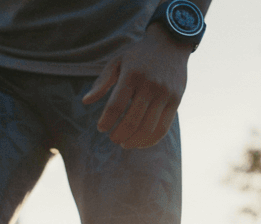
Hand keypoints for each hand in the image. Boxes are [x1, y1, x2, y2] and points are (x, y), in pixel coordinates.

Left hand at [82, 24, 190, 148]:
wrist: (170, 44)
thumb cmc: (138, 55)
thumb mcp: (117, 62)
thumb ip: (102, 82)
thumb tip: (85, 101)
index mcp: (132, 75)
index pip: (116, 106)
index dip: (106, 121)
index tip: (101, 128)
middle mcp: (150, 85)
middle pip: (131, 121)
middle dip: (119, 135)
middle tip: (113, 138)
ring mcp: (165, 94)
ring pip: (147, 128)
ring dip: (133, 141)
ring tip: (125, 143)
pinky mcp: (176, 101)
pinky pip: (163, 128)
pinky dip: (150, 140)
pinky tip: (140, 142)